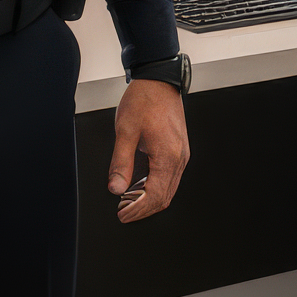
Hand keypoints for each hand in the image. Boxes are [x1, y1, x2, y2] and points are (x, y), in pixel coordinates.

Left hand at [107, 78, 189, 223]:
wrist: (159, 81)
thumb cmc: (143, 101)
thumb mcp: (125, 130)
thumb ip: (121, 162)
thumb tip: (115, 188)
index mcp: (167, 156)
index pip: (154, 195)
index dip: (137, 210)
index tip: (122, 215)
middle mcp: (179, 159)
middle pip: (163, 197)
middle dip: (143, 209)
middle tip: (123, 212)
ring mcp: (181, 155)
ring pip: (168, 189)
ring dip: (149, 199)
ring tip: (127, 202)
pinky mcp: (179, 150)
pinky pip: (169, 177)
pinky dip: (155, 187)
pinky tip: (139, 186)